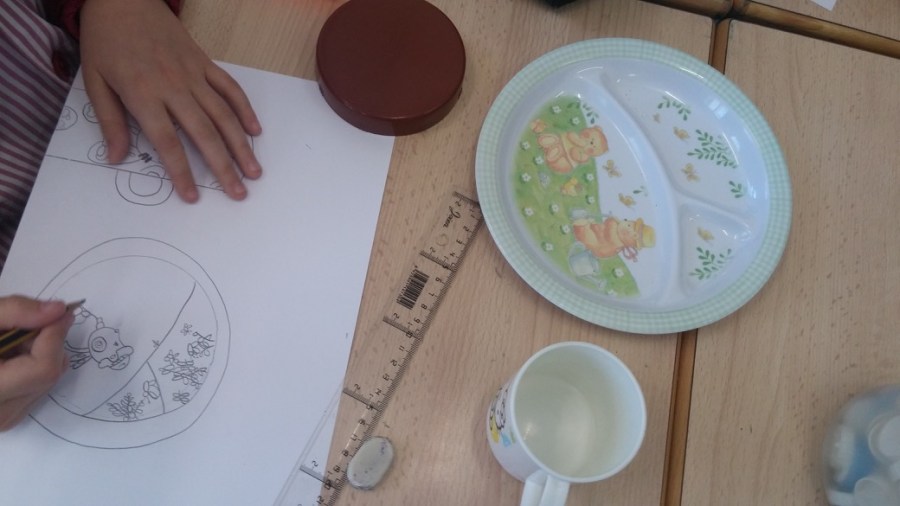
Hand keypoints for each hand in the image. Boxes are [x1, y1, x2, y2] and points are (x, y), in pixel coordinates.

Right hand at [0, 297, 73, 430]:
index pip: (42, 368)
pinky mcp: (6, 420)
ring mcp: (2, 421)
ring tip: (8, 342)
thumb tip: (58, 310)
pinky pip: (36, 392)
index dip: (55, 336)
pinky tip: (6, 359)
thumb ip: (17, 311)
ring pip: (47, 383)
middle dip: (47, 343)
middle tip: (24, 324)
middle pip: (48, 376)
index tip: (60, 311)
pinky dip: (32, 370)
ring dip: (40, 356)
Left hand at [79, 0, 262, 201]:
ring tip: (254, 171)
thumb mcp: (94, 81)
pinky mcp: (205, 63)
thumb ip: (109, 121)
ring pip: (224, 115)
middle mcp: (174, 87)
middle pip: (204, 134)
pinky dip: (244, 109)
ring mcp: (194, 74)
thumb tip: (114, 157)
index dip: (182, 172)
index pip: (167, 142)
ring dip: (241, 145)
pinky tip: (255, 131)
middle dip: (224, 167)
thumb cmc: (105, 40)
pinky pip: (230, 88)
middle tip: (238, 194)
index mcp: (143, 94)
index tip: (193, 196)